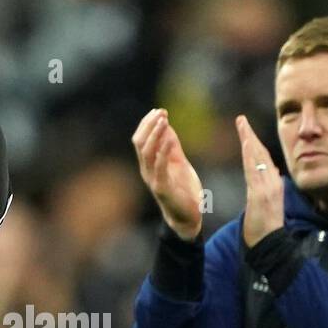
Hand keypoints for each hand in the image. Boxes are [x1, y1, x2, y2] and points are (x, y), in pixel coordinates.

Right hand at [132, 108, 202, 239]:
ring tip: (163, 120)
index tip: (160, 110)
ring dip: (154, 133)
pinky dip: (163, 150)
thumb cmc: (183, 190)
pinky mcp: (161, 188)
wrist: (188, 217)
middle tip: (161, 112)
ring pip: (146, 151)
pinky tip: (169, 139)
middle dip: (149, 125)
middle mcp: (146, 170)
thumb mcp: (179, 162)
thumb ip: (172, 145)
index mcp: (149, 163)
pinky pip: (159, 166)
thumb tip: (167, 124)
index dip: (147, 123)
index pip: (140, 138)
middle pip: (139, 142)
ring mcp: (152, 179)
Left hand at [236, 115, 283, 246]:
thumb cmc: (265, 229)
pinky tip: (247, 144)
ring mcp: (268, 188)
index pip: (263, 159)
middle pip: (260, 154)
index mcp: (271, 185)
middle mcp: (271, 183)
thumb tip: (272, 169)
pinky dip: (252, 156)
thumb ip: (268, 186)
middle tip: (241, 119)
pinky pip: (255, 171)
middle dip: (250, 136)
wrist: (269, 245)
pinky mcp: (262, 195)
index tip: (247, 130)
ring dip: (250, 141)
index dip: (255, 143)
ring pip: (258, 159)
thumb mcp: (267, 204)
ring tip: (242, 125)